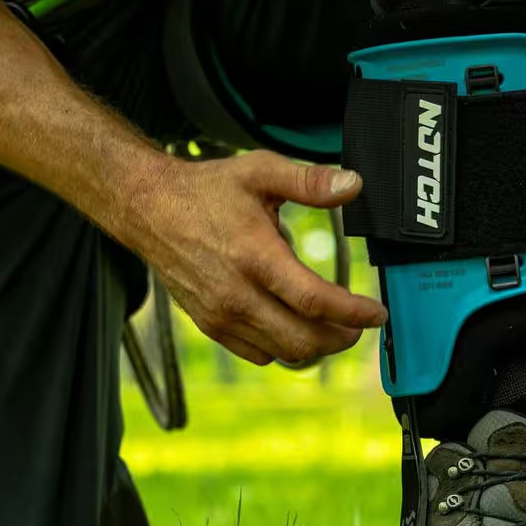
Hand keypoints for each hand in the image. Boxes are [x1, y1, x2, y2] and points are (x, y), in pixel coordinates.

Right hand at [136, 150, 386, 365]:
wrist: (148, 210)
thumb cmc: (206, 191)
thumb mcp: (259, 171)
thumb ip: (309, 181)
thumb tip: (353, 185)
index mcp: (255, 256)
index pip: (315, 301)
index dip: (354, 313)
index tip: (377, 313)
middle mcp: (237, 294)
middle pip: (304, 339)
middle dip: (341, 337)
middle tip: (359, 325)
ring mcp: (222, 316)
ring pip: (284, 353)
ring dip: (316, 346)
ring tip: (333, 328)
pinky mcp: (212, 327)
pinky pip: (259, 354)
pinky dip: (284, 348)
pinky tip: (294, 327)